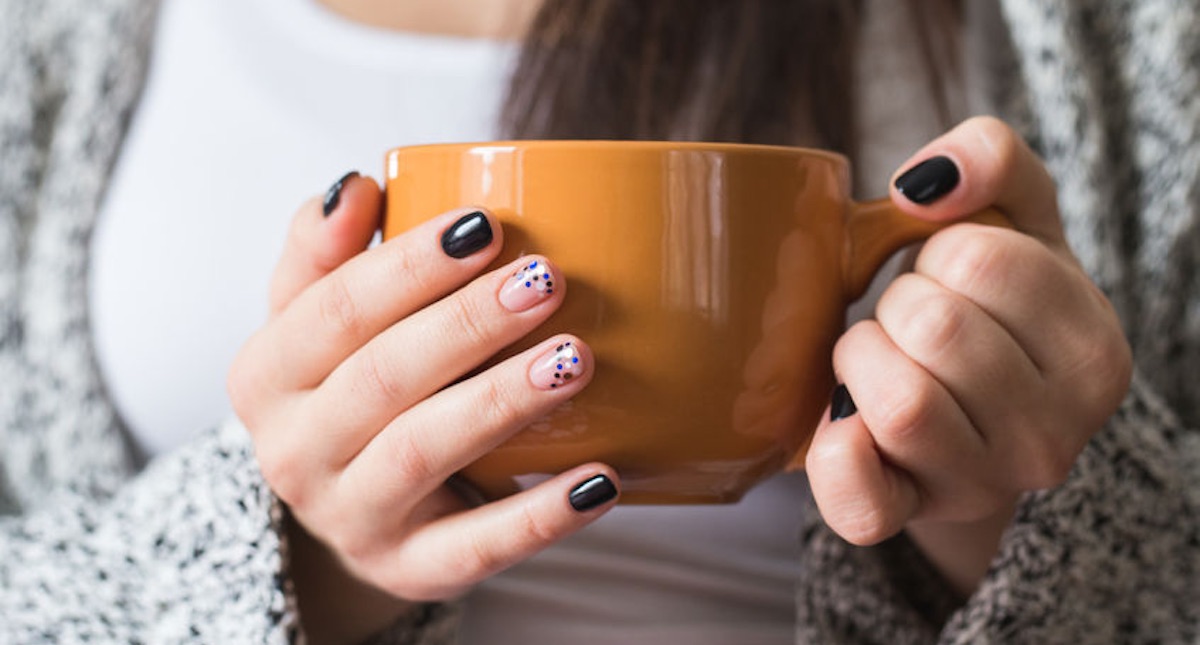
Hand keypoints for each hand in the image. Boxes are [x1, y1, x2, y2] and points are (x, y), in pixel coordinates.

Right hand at [228, 174, 618, 641]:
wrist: (348, 510)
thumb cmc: (343, 388)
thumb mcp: (312, 320)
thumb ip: (324, 252)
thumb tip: (355, 186)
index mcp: (266, 376)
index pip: (335, 310)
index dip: (409, 266)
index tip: (486, 226)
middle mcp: (294, 452)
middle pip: (382, 378)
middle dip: (465, 325)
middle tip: (546, 281)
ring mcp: (352, 517)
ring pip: (422, 453)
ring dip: (499, 402)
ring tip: (574, 360)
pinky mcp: (411, 568)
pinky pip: (476, 548)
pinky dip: (541, 516)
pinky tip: (601, 480)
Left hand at [805, 117, 1131, 594]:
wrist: (970, 410)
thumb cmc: (991, 303)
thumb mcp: (1015, 218)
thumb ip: (994, 160)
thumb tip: (930, 179)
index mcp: (1091, 352)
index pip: (978, 258)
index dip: (939, 249)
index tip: (949, 272)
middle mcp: (1053, 435)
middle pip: (934, 326)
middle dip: (897, 300)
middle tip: (910, 316)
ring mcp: (983, 485)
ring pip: (898, 402)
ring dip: (861, 355)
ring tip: (881, 356)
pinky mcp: (908, 516)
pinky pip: (862, 501)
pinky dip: (836, 454)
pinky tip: (839, 418)